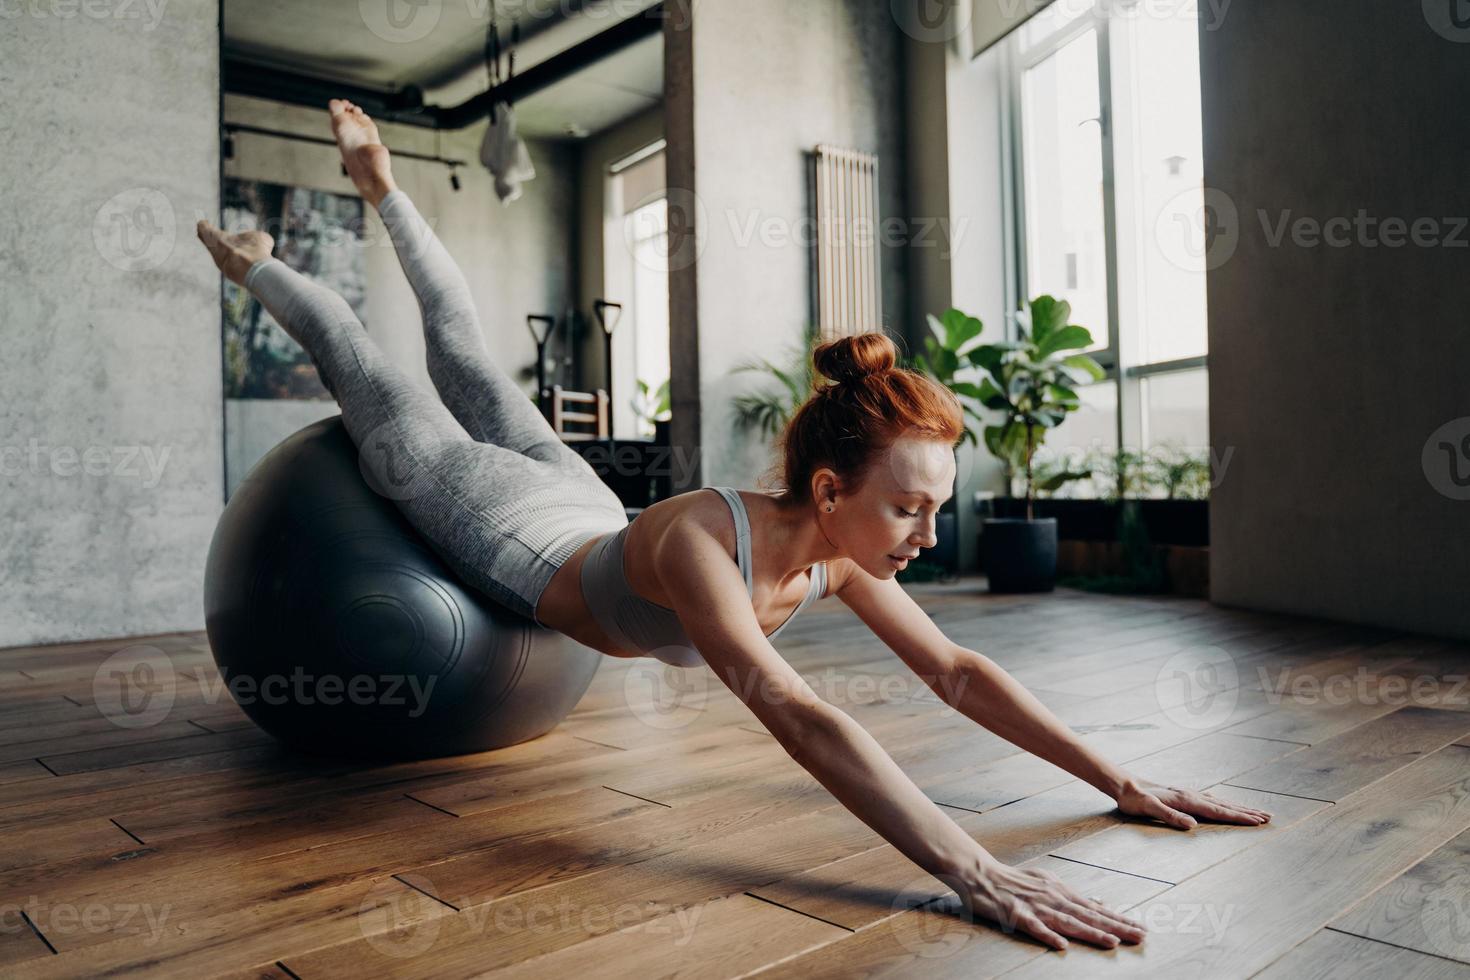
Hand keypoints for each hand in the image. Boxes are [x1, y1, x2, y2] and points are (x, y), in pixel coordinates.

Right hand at [952, 859, 1148, 950]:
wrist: (980, 873)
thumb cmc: (1014, 880)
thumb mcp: (1047, 882)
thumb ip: (1072, 896)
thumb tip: (1100, 902)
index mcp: (1061, 891)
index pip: (1095, 909)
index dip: (1119, 919)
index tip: (1141, 928)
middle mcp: (1053, 898)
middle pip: (1088, 916)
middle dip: (1116, 927)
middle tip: (1140, 936)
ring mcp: (1035, 906)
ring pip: (1067, 922)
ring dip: (1090, 932)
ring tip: (1112, 942)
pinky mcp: (1016, 915)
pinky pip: (1034, 927)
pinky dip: (1048, 936)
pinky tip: (1062, 946)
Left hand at [1114, 778, 1272, 829]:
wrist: (1124, 785)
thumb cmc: (1134, 800)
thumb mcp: (1149, 809)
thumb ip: (1170, 816)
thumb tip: (1193, 826)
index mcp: (1187, 800)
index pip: (1219, 811)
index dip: (1239, 817)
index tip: (1258, 822)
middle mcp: (1192, 795)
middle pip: (1225, 805)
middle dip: (1247, 812)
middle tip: (1269, 817)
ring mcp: (1189, 794)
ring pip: (1220, 802)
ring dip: (1239, 807)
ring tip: (1256, 811)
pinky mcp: (1184, 795)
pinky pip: (1211, 800)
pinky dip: (1224, 804)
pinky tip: (1226, 804)